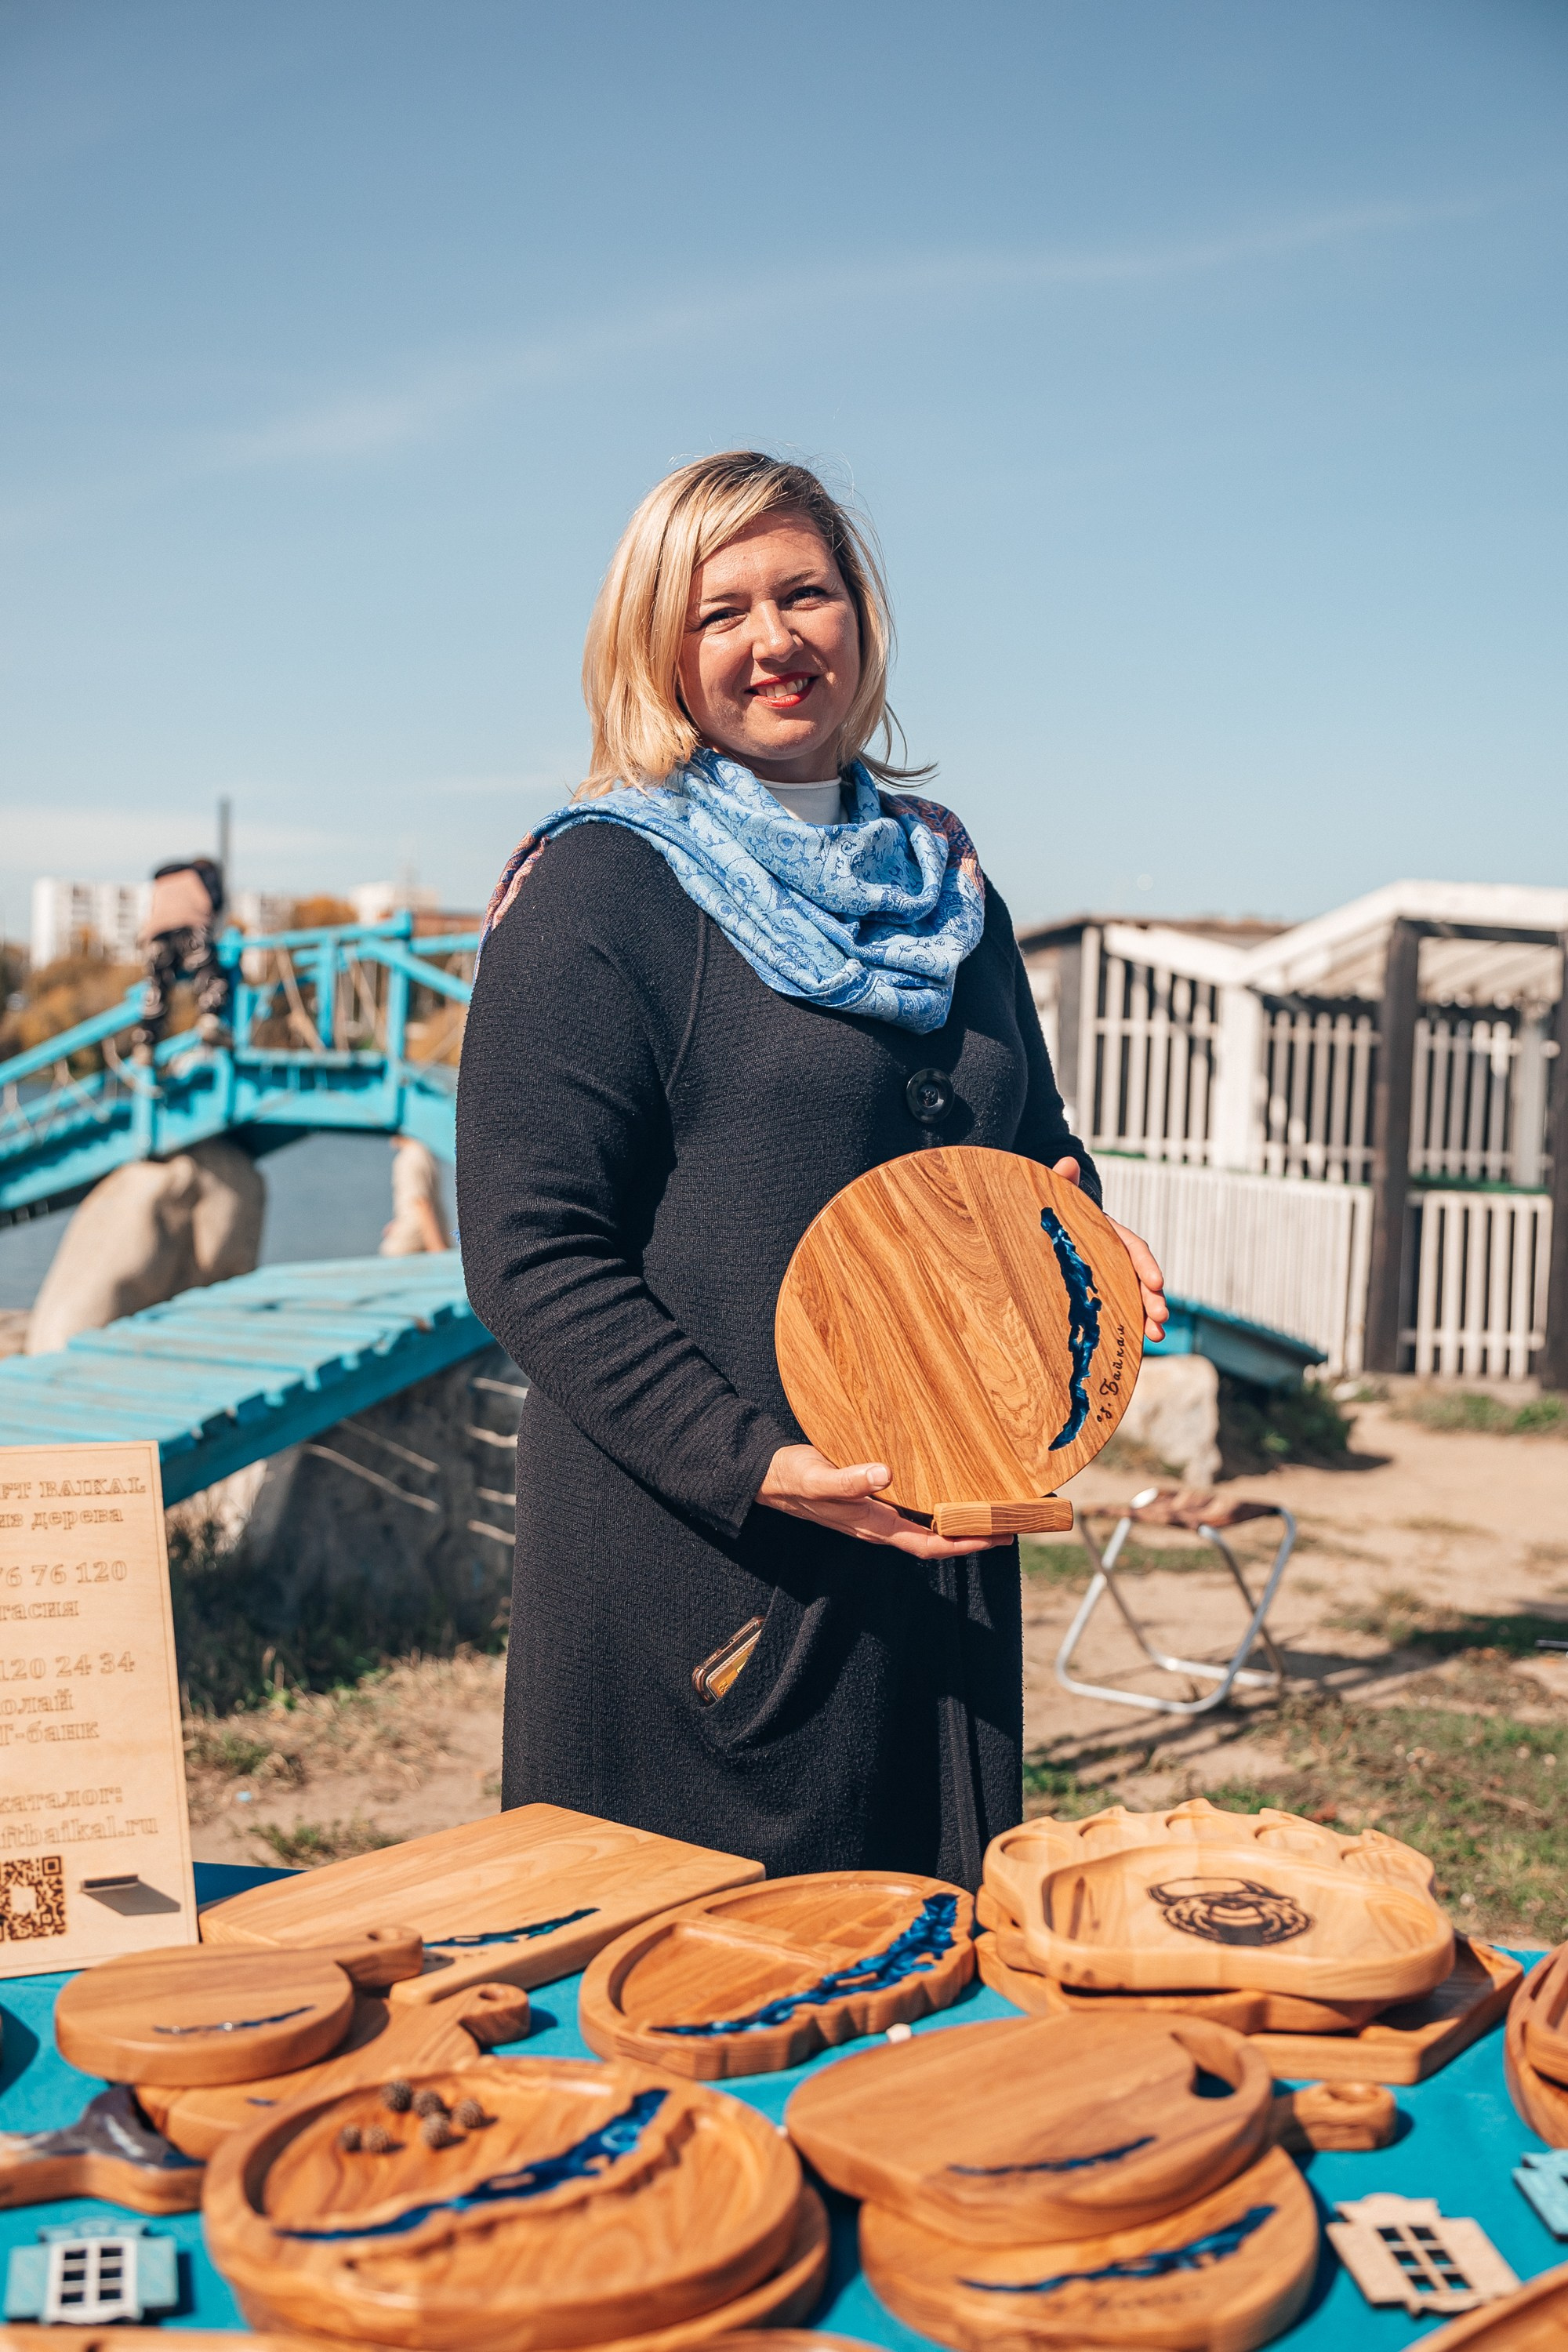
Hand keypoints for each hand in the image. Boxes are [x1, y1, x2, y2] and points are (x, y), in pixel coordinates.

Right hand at [755, 1445, 1001, 1556]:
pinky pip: (912, 1511)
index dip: (963, 1544)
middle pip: (934, 1541)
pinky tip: (948, 1492)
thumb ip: (848, 1479)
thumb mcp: (817, 1476)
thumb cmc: (792, 1477)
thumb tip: (884, 1474)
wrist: (768, 1477)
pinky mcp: (871, 1500)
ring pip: (925, 1528)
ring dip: (957, 1524)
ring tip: (988, 1511)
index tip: (996, 1537)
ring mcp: (874, 1516)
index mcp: (871, 1525)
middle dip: (971, 1537)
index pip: (927, 1544)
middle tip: (1009, 1525)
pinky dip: (936, 1507)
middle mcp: (878, 1526)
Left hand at [1052, 1158, 1168, 1342]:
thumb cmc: (1049, 1211)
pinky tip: (1136, 1343)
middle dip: (1152, 1298)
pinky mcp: (1098, 1291)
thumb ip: (1060, 1182)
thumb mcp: (1054, 1197)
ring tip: (1156, 1337)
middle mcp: (1113, 1253)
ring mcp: (1107, 1273)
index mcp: (1107, 1231)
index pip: (1131, 1247)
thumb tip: (1067, 1161)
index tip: (1156, 1282)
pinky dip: (1129, 1324)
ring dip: (1147, 1316)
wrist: (1041, 1225)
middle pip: (1138, 1276)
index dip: (1145, 1265)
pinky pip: (1117, 1307)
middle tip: (1160, 1320)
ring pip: (1133, 1295)